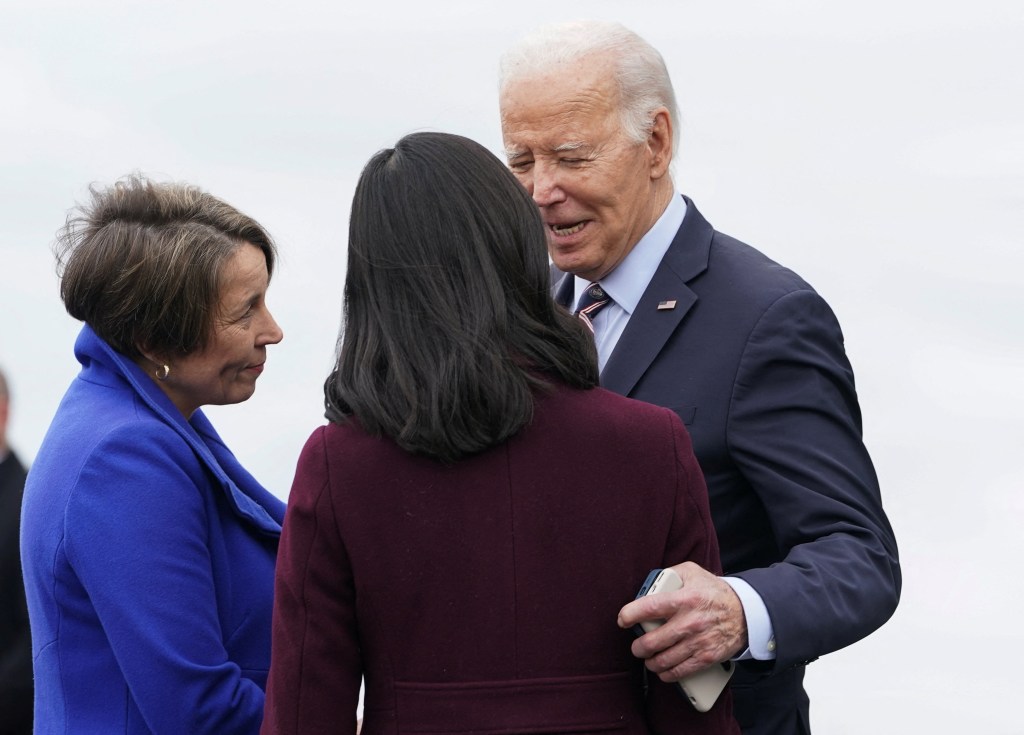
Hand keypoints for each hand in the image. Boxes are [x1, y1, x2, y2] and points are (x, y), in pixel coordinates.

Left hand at [617, 562, 747, 681]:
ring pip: (663, 660)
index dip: (630, 614)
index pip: (649, 607)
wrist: (746, 612)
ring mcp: (698, 642)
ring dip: (650, 662)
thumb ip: (670, 574)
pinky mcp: (706, 657)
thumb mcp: (693, 572)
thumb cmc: (714, 591)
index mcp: (684, 599)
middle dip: (638, 647)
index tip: (623, 619)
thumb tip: (650, 583)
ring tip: (647, 658)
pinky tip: (662, 670)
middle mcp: (689, 622)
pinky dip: (666, 674)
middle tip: (636, 646)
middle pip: (652, 641)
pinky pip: (680, 671)